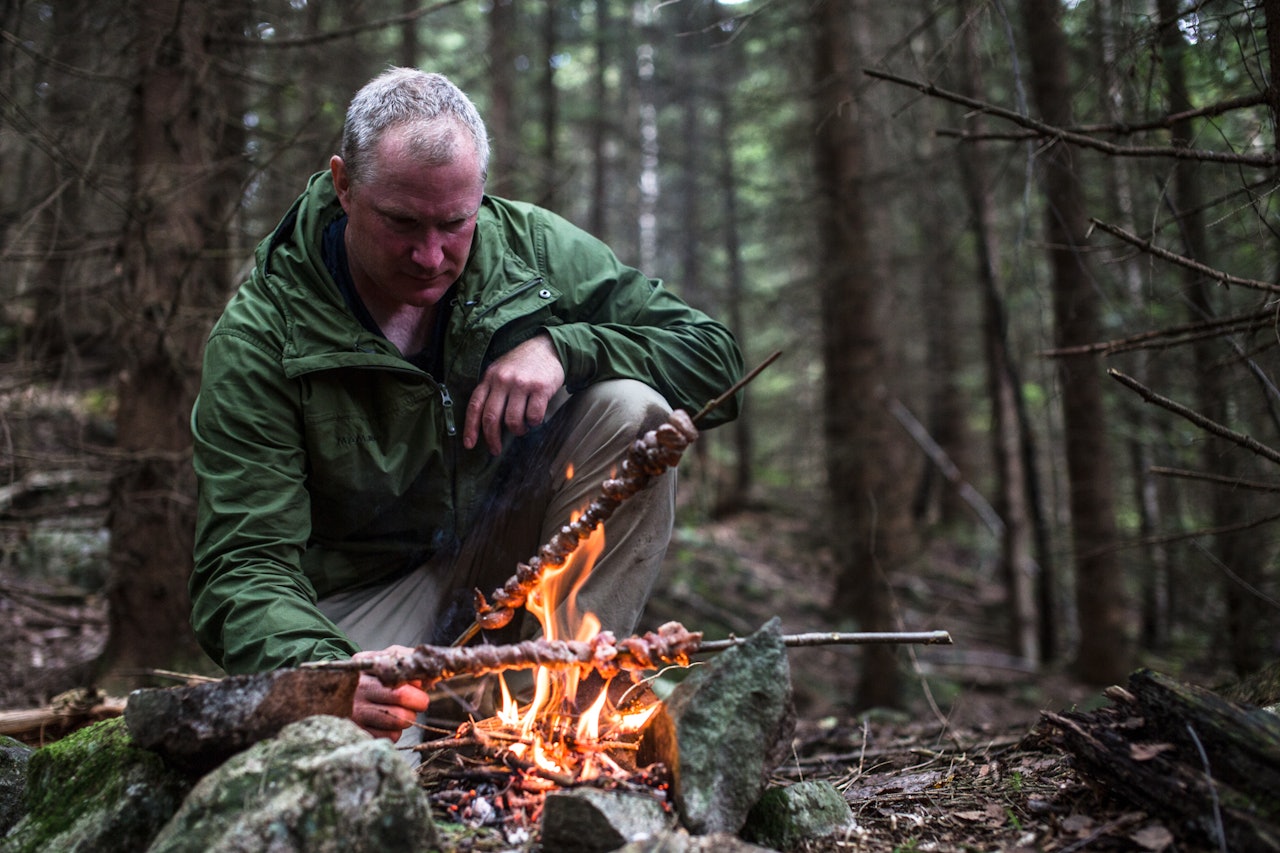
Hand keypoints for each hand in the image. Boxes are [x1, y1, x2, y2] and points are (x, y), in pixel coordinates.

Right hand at [350, 646, 429, 741]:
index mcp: (368, 666)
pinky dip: (396, 731)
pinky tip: (389, 723)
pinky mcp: (359, 731)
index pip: (401, 673)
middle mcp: (359, 688)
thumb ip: (409, 660)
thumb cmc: (374, 676)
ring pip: (399, 719)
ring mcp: (357, 712)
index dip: (417, 683)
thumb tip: (429, 678)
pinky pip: (391, 736)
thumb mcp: (387, 659)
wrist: (340, 694)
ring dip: (408, 717)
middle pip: (402, 696)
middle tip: (418, 701)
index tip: (419, 685)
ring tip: (402, 711)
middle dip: (419, 701)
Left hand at [464, 333, 565, 454]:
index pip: (475, 405)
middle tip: (496, 449)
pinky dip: (534, 422)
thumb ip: (492, 390)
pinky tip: (535, 417)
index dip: (470, 428)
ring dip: (518, 430)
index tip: (469, 444)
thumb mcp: (500, 370)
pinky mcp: (540, 388)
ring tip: (522, 427)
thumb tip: (485, 423)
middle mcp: (503, 380)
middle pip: (491, 418)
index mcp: (490, 377)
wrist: (548, 347)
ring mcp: (522, 384)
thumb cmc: (523, 364)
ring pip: (513, 421)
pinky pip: (534, 416)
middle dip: (492, 439)